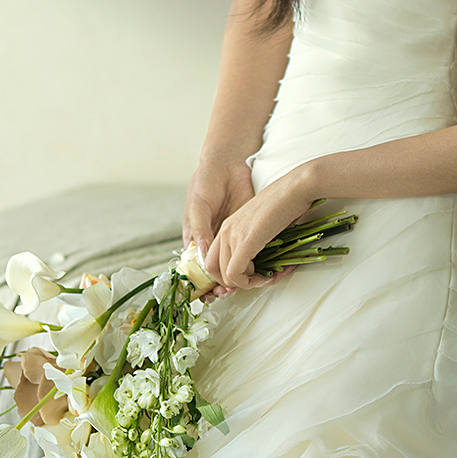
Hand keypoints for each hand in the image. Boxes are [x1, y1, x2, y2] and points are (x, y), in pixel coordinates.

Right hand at [183, 157, 256, 294]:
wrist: (227, 164)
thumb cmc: (205, 183)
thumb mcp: (198, 206)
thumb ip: (201, 230)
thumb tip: (204, 254)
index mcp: (196, 238)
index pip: (197, 267)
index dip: (202, 282)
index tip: (210, 293)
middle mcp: (213, 241)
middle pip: (216, 270)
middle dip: (222, 284)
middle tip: (229, 291)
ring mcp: (230, 238)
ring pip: (234, 264)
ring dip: (239, 277)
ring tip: (244, 284)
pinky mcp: (247, 231)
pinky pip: (251, 251)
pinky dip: (255, 262)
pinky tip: (259, 270)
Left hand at [206, 166, 315, 291]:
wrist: (294, 189)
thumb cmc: (285, 203)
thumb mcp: (262, 225)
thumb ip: (255, 242)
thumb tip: (260, 263)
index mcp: (228, 226)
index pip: (215, 260)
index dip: (232, 274)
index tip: (253, 274)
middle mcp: (225, 231)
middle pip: (214, 271)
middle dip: (236, 282)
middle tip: (257, 280)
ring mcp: (232, 235)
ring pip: (226, 276)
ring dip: (247, 283)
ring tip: (267, 277)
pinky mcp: (244, 242)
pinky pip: (236, 274)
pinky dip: (250, 282)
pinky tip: (266, 275)